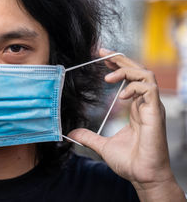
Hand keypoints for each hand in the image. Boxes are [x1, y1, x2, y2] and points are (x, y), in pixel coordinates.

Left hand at [68, 48, 184, 201]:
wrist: (142, 176)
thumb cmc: (129, 162)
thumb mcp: (102, 146)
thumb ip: (88, 137)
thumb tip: (72, 133)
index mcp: (136, 108)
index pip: (129, 78)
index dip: (117, 65)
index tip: (101, 57)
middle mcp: (145, 105)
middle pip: (137, 71)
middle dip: (120, 58)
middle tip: (101, 52)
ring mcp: (151, 108)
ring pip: (146, 75)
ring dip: (127, 70)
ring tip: (108, 77)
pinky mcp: (155, 113)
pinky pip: (149, 89)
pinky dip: (134, 87)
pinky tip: (121, 95)